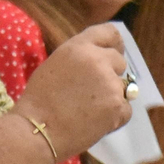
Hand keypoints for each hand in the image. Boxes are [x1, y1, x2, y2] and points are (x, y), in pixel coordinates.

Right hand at [12, 23, 131, 158]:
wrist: (37, 130)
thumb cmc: (39, 100)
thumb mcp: (56, 64)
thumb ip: (80, 58)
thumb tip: (100, 61)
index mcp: (80, 47)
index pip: (110, 33)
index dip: (115, 44)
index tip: (113, 54)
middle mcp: (99, 60)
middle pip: (119, 62)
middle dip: (111, 75)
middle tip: (92, 92)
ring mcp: (111, 84)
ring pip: (124, 88)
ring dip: (111, 97)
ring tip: (89, 111)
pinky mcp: (118, 107)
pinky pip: (126, 109)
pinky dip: (115, 117)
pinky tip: (95, 122)